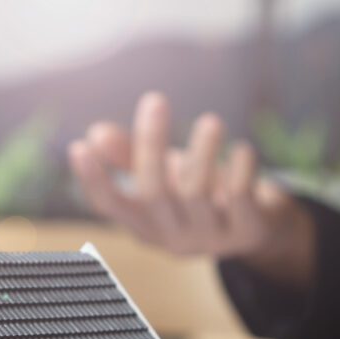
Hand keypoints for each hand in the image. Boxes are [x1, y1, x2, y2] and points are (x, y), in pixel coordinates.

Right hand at [68, 92, 315, 288]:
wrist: (260, 230)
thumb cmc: (203, 196)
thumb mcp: (165, 176)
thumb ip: (131, 156)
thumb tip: (95, 133)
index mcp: (144, 225)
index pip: (109, 206)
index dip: (92, 179)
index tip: (78, 146)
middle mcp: (171, 238)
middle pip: (152, 192)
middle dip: (150, 143)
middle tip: (154, 99)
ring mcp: (208, 239)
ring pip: (195, 192)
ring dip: (202, 151)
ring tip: (211, 122)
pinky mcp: (246, 233)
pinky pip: (238, 197)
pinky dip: (240, 168)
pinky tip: (242, 150)